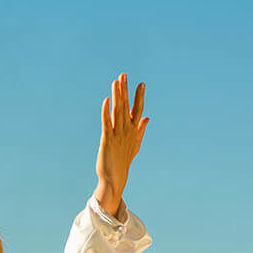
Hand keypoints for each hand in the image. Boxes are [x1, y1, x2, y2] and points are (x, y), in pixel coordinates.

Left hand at [94, 72, 146, 213]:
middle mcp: (126, 130)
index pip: (137, 109)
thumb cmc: (124, 161)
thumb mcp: (135, 144)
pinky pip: (106, 123)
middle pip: (126, 106)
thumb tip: (147, 117)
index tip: (141, 83)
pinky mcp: (107, 140)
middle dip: (125, 90)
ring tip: (116, 82)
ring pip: (118, 111)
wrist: (115, 177)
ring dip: (117, 96)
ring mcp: (117, 134)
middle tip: (124, 75)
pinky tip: (106, 101)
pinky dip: (106, 112)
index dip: (139, 96)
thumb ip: (141, 129)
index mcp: (133, 130)